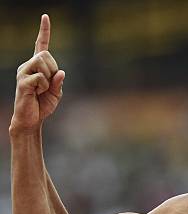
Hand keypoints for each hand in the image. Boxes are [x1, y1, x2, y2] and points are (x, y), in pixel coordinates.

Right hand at [11, 14, 64, 132]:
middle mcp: (28, 65)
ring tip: (41, 90)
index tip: (45, 16)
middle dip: (53, 70)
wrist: (32, 119)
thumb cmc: (43, 105)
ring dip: (48, 79)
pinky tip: (36, 93)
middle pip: (46, 55)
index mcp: (38, 66)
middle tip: (47, 85)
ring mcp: (23, 72)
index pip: (41, 45)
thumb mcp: (57, 93)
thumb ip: (59, 82)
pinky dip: (44, 87)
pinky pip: (41, 78)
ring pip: (43, 63)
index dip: (44, 31)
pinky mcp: (22, 81)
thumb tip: (61, 72)